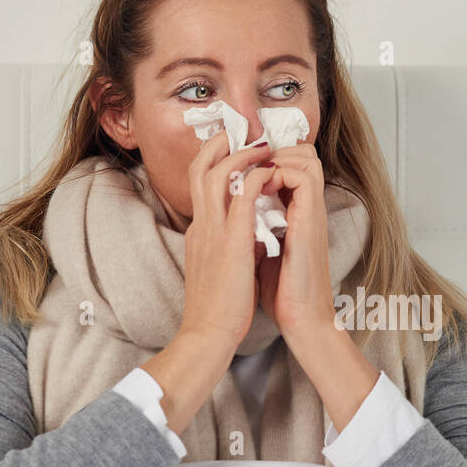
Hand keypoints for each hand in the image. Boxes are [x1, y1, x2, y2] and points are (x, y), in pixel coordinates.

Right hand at [181, 131, 275, 349]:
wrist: (208, 336)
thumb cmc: (219, 310)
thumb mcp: (221, 270)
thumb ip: (230, 247)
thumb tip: (249, 235)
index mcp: (199, 233)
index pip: (199, 185)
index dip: (214, 161)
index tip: (233, 149)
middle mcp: (201, 226)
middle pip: (198, 168)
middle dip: (218, 144)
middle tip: (241, 131)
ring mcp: (212, 233)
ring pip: (213, 173)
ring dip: (237, 154)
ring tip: (259, 144)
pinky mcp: (230, 243)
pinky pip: (240, 197)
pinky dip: (253, 178)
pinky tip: (269, 171)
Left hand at [255, 143, 335, 341]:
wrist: (300, 318)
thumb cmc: (279, 292)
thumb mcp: (259, 250)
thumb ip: (251, 228)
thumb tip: (228, 216)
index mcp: (293, 211)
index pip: (287, 163)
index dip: (263, 157)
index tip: (239, 165)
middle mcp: (305, 206)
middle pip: (302, 151)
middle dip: (271, 150)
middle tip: (246, 162)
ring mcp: (310, 210)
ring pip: (305, 156)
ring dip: (276, 158)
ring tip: (252, 174)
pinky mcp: (311, 218)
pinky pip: (303, 176)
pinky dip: (279, 173)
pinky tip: (258, 190)